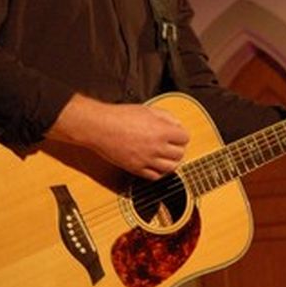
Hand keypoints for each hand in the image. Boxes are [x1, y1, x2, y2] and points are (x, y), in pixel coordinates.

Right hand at [48, 93, 189, 179]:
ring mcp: (146, 160)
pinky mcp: (136, 169)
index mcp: (162, 131)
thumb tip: (177, 125)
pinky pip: (154, 176)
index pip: (185, 138)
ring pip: (170, 168)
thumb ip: (167, 117)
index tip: (178, 134)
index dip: (182, 135)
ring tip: (167, 157)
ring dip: (172, 162)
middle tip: (173, 145)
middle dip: (178, 148)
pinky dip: (159, 172)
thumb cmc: (121, 116)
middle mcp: (157, 147)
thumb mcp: (148, 110)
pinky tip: (156, 166)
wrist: (100, 127)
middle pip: (180, 154)